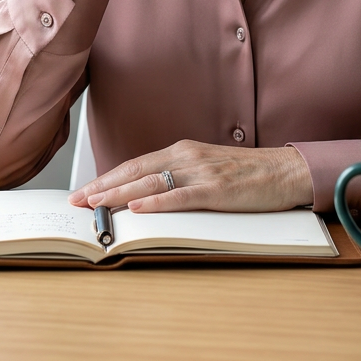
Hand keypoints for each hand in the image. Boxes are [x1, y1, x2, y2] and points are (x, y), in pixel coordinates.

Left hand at [67, 140, 314, 212]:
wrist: (285, 170)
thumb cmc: (247, 174)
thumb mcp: (207, 169)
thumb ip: (179, 178)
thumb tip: (147, 196)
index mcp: (182, 151)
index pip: (135, 164)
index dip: (106, 177)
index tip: (83, 192)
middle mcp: (187, 156)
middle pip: (135, 171)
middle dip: (102, 187)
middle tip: (75, 202)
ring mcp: (201, 172)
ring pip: (151, 183)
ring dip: (119, 195)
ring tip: (94, 205)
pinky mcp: (217, 189)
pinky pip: (181, 196)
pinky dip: (157, 203)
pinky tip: (138, 209)